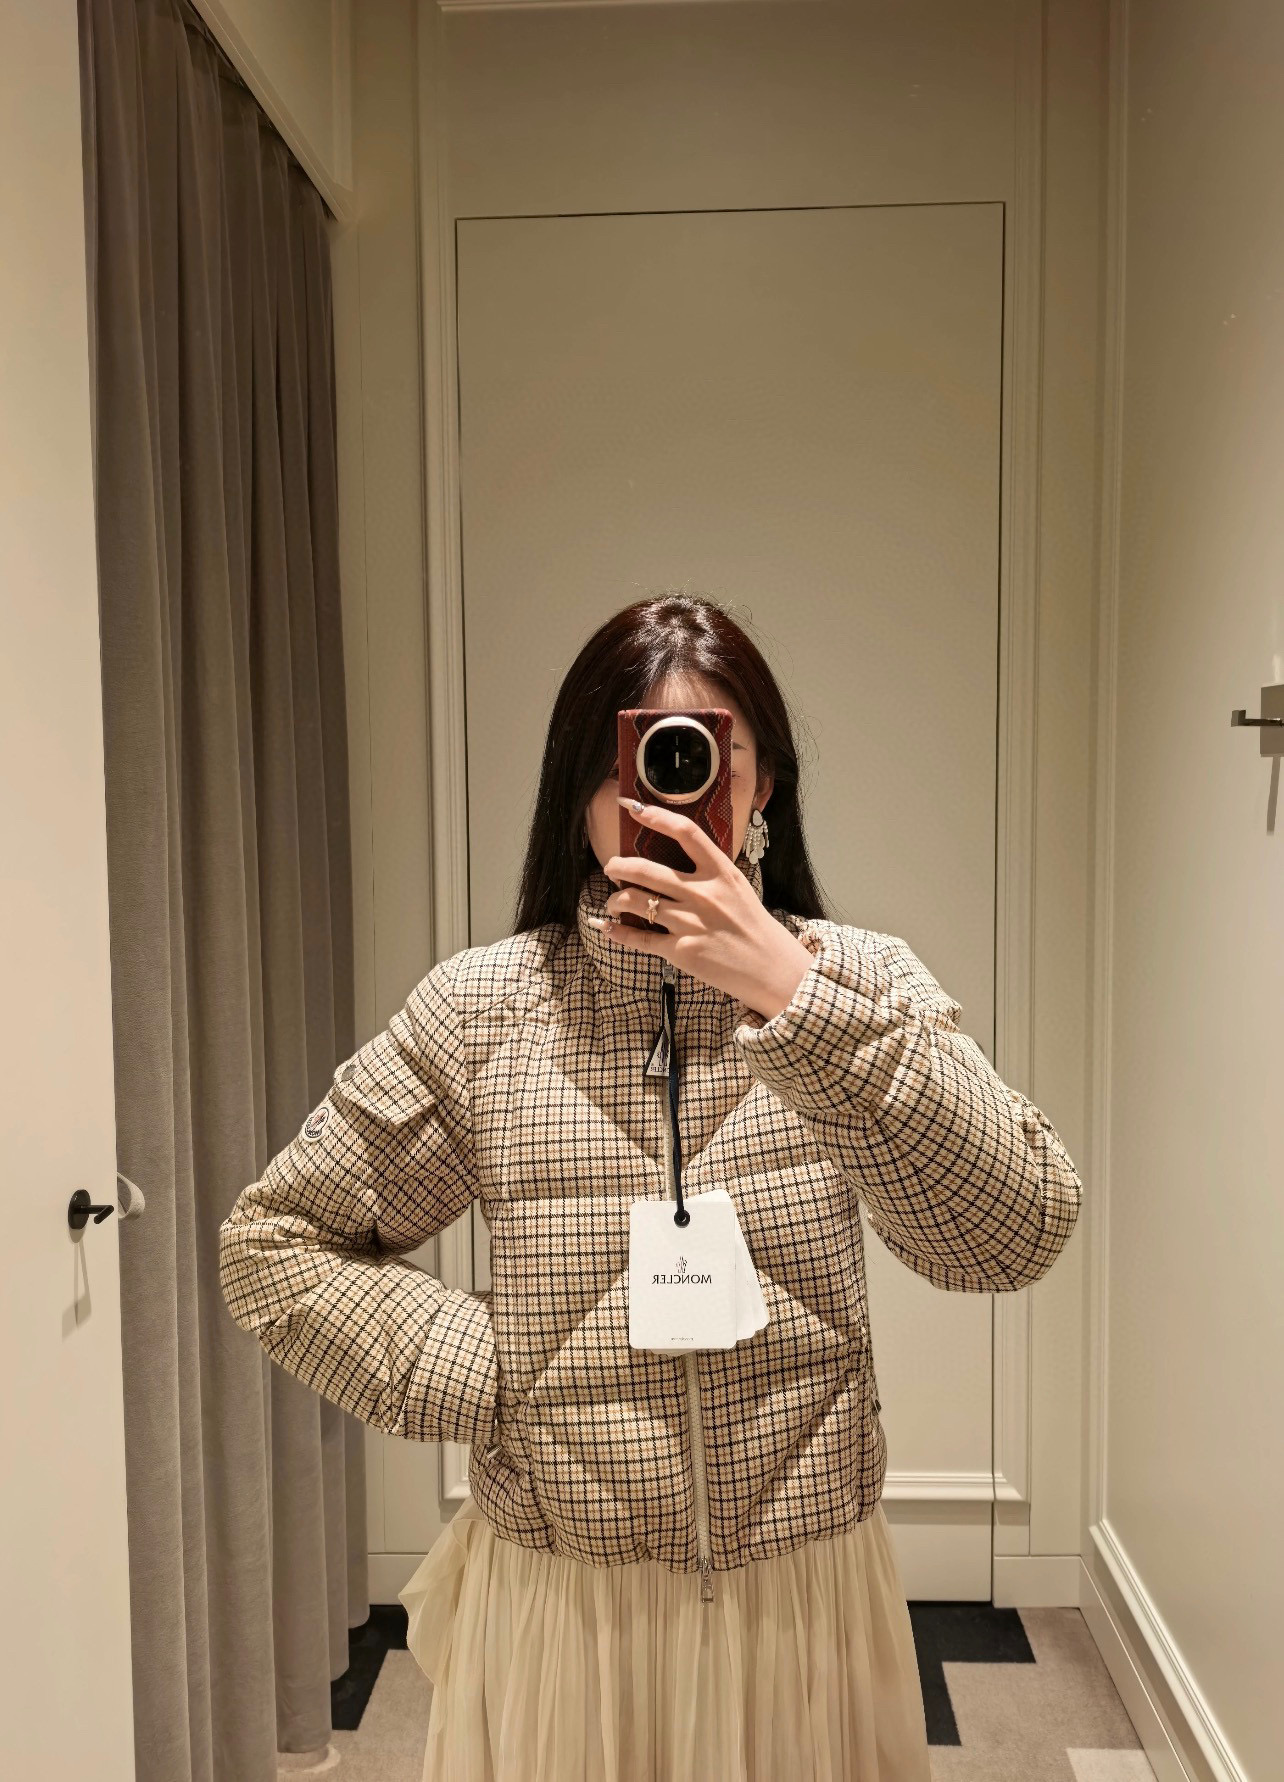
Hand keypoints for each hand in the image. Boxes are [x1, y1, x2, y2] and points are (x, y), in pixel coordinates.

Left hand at [587, 797, 816, 1021]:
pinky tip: (609, 928)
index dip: (656, 816)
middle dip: (618, 865)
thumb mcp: (737, 888)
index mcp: (721, 872)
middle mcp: (703, 894)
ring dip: (614, 899)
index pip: (686, 833)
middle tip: (611, 866)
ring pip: (635, 901)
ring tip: (613, 902)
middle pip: (647, 869)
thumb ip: (709, 872)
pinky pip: (639, 938)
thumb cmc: (753, 926)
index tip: (634, 808)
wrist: (771, 968)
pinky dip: (618, 932)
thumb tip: (676, 859)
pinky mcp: (681, 951)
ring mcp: (690, 923)